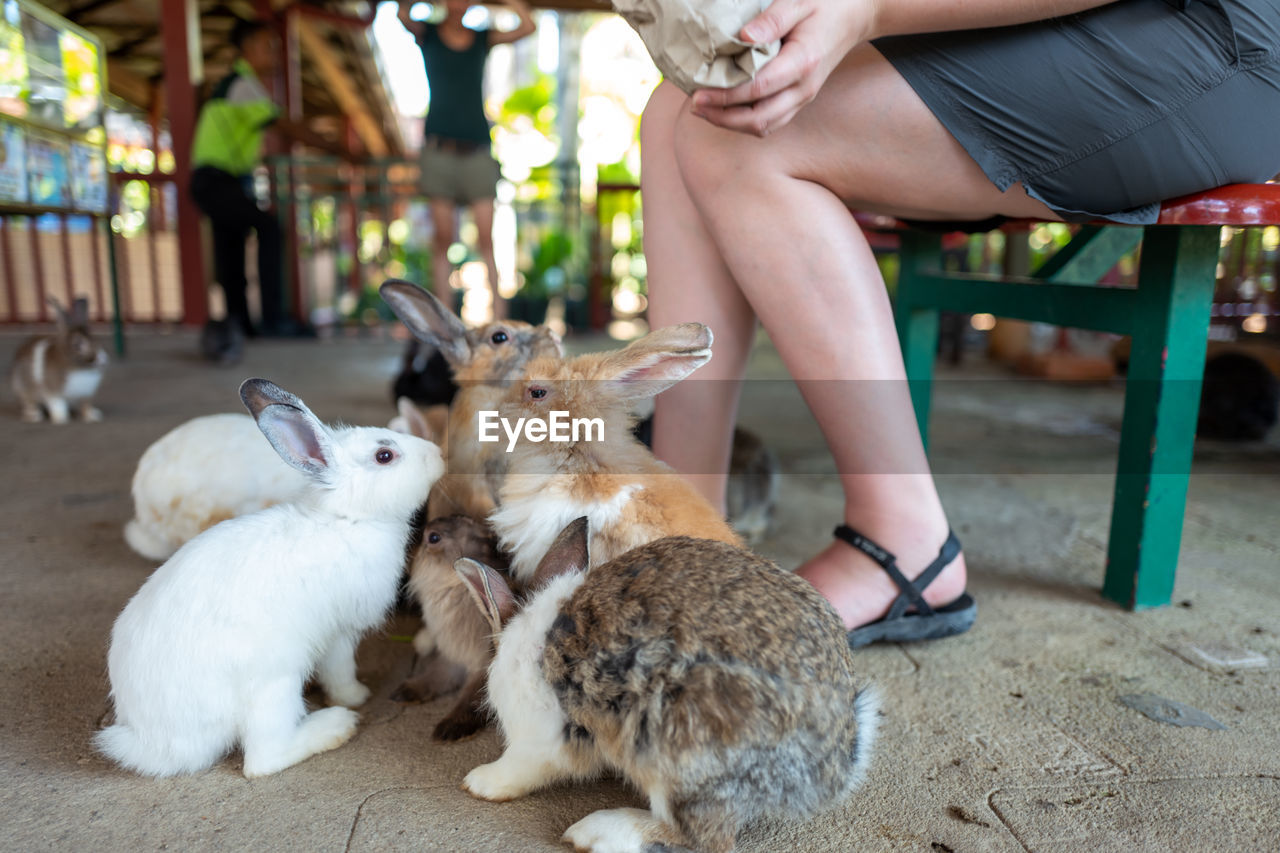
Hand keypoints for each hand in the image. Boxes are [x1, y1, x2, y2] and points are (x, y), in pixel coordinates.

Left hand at [690, 0, 877, 135]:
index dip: (726, 95)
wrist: (855, 16)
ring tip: (703, 110)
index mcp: (803, 62)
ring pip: (763, 126)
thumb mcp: (799, 1)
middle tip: (694, 105)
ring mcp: (803, 98)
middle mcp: (804, 88)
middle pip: (759, 118)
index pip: (759, 88)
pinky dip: (744, 122)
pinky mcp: (799, 101)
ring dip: (731, 123)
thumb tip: (743, 37)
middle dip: (723, 117)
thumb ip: (772, 19)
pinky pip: (770, 122)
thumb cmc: (825, 4)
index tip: (698, 93)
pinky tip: (724, 111)